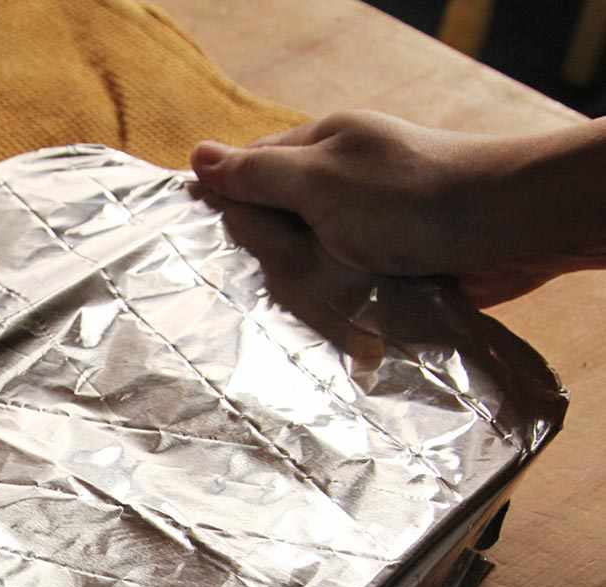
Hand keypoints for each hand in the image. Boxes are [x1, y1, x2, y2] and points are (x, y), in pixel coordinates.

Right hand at [191, 110, 592, 305]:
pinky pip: (347, 285)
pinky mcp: (395, 262)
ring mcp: (372, 224)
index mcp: (323, 148)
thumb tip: (197, 158)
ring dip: (299, 287)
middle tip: (232, 292)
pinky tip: (320, 327)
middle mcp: (345, 184)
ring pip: (312, 259)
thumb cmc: (409, 199)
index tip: (189, 245)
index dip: (222, 203)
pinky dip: (335, 304)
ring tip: (274, 320)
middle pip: (279, 220)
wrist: (507, 232)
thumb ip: (257, 176)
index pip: (252, 170)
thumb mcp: (318, 182)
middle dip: (260, 254)